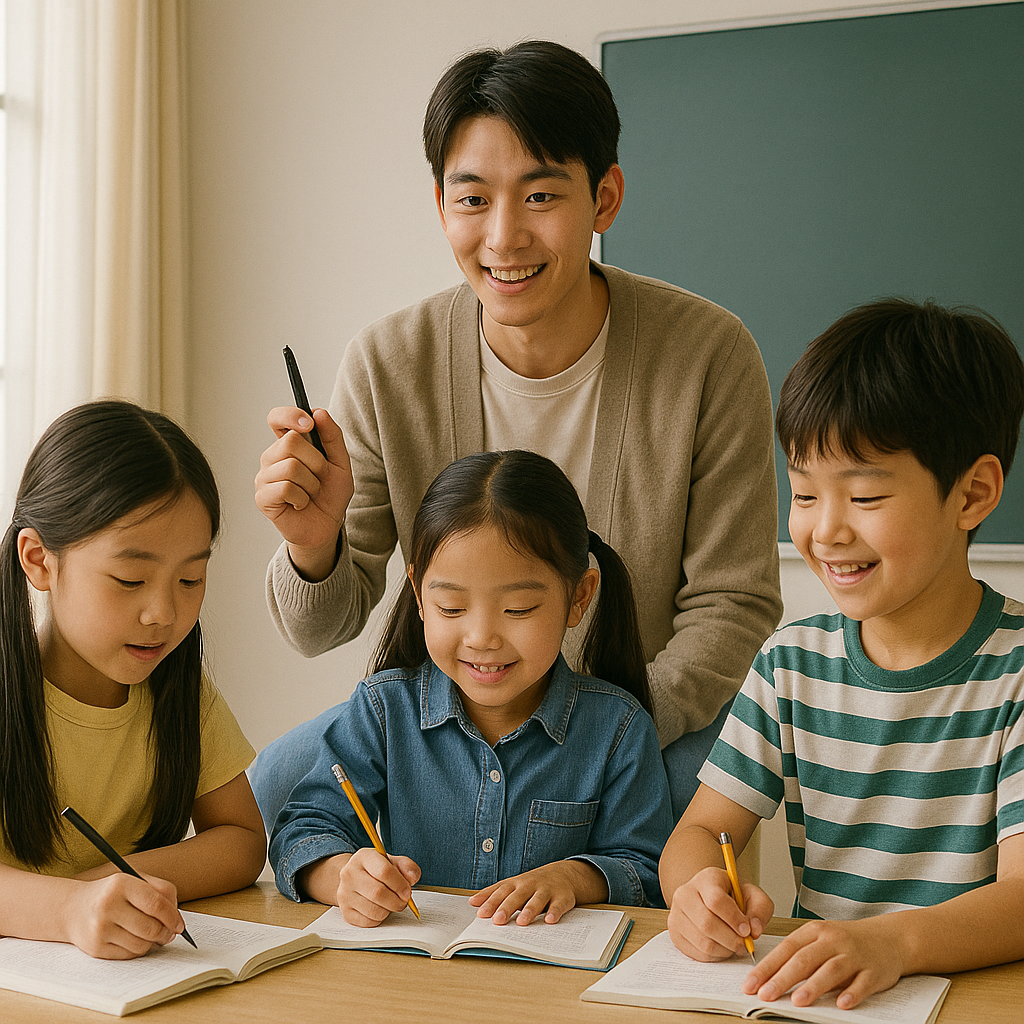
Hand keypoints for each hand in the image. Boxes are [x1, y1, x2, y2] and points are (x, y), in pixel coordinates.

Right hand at [62, 873, 183, 958]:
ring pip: (141, 944)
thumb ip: (161, 891)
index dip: (173, 917)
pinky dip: (138, 949)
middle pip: (150, 928)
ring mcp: (99, 929)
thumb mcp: (135, 880)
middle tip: (170, 933)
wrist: (73, 908)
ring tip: (152, 935)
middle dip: (166, 933)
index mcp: (120, 884)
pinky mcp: (95, 948)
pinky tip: (135, 939)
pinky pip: (128, 955)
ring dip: (153, 942)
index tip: (180, 925)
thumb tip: (176, 918)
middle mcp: (107, 906)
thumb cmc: (112, 893)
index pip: (155, 904)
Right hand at [254, 406, 353, 578]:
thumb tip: (319, 413)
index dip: (290, 415)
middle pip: (291, 442)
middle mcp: (272, 457)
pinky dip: (302, 498)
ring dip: (311, 483)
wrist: (327, 526)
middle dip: (316, 461)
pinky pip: (285, 488)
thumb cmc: (330, 495)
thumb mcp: (341, 463)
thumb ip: (333, 437)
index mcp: (288, 444)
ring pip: (291, 467)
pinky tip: (300, 504)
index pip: (277, 418)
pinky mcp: (262, 497)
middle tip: (319, 476)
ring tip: (310, 493)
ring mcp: (265, 477)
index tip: (309, 423)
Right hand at [332, 849, 420, 927]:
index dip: (400, 884)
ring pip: (373, 910)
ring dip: (388, 911)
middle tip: (403, 901)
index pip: (384, 871)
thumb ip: (407, 867)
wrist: (355, 878)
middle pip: (378, 893)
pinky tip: (380, 909)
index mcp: (364, 857)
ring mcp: (344, 893)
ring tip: (391, 904)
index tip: (407, 891)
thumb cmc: (377, 870)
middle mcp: (349, 874)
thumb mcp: (393, 861)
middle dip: (396, 901)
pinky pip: (367, 922)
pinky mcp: (345, 911)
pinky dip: (379, 919)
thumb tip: (413, 878)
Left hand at [469, 860, 606, 925]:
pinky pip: (558, 905)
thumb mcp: (513, 885)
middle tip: (497, 920)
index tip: (481, 913)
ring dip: (529, 910)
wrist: (564, 874)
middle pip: (517, 895)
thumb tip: (472, 902)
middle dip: (507, 907)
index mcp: (517, 883)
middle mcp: (530, 885)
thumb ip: (493, 893)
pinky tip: (550, 920)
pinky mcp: (562, 897)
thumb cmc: (532, 884)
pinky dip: (555, 912)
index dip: (491, 902)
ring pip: (537, 900)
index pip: (502, 892)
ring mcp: (547, 890)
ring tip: (521, 922)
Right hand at [667, 866, 772, 961]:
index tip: (747, 930)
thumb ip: (760, 909)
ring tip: (734, 945)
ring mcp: (676, 914)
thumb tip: (754, 930)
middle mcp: (685, 894)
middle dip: (731, 939)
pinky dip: (715, 956)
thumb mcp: (752, 895)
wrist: (709, 898)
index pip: (716, 900)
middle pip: (706, 923)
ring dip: (725, 950)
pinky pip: (697, 954)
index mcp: (705, 879)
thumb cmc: (732, 897)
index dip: (733, 919)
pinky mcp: (674, 933)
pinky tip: (722, 947)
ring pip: (702, 942)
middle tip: (744, 943)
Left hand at [743, 918, 904, 1009]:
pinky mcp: (874, 971)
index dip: (767, 966)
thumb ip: (800, 956)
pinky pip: (862, 983)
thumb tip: (769, 978)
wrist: (889, 938)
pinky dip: (851, 993)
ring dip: (813, 986)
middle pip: (804, 959)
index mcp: (815, 931)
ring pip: (830, 970)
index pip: (786, 948)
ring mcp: (854, 955)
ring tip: (797, 1001)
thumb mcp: (820, 940)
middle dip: (782, 978)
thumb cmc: (846, 941)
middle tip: (766, 995)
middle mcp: (833, 940)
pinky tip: (840, 1004)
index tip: (751, 983)